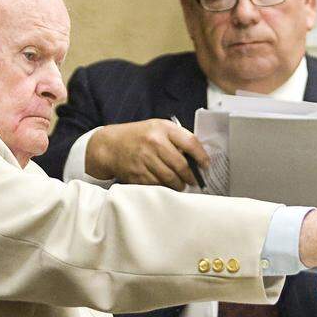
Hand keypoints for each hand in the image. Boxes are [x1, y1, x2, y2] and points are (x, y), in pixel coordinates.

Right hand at [86, 119, 209, 190]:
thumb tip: (197, 156)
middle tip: (194, 181)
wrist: (110, 145)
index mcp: (163, 128)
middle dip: (191, 176)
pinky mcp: (137, 173)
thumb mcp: (158, 127)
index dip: (202, 156)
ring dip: (179, 185)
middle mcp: (154, 142)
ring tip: (181, 185)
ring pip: (170, 178)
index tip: (206, 165)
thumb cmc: (139, 136)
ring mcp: (144, 159)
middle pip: (181, 165)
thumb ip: (177, 138)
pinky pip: (157, 185)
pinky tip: (167, 186)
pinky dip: (164, 188)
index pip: (190, 142)